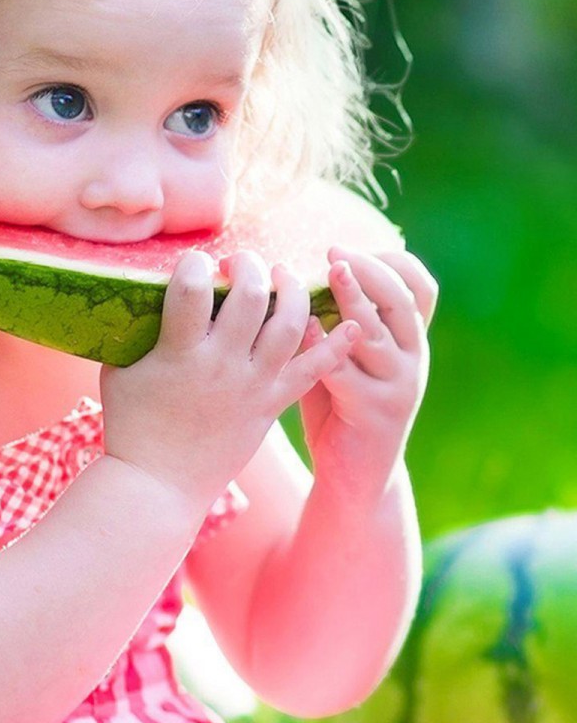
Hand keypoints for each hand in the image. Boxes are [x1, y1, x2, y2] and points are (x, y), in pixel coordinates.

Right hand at [100, 246, 359, 517]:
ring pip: (290, 325)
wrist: (160, 487)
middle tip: (241, 264)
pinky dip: (336, 346)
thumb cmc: (132, 426)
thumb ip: (136, 330)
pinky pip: (313, 371)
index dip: (193, 264)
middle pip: (251, 297)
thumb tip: (140, 290)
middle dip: (249, 266)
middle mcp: (221, 366)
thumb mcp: (121, 371)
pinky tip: (353, 322)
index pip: (191, 288)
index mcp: (178, 353)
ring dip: (292, 290)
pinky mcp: (272, 406)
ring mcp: (252, 386)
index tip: (193, 264)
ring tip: (283, 276)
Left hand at [297, 246, 438, 489]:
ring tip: (330, 273)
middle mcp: (413, 358)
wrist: (357, 475)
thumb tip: (300, 272)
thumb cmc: (343, 407)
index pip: (420, 288)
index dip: (392, 261)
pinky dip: (325, 345)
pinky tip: (303, 327)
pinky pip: (346, 371)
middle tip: (334, 253)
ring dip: (354, 299)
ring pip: (377, 333)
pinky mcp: (373, 411)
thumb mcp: (350, 358)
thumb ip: (339, 321)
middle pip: (401, 302)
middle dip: (369, 270)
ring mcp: (398, 386)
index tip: (353, 247)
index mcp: (410, 340)